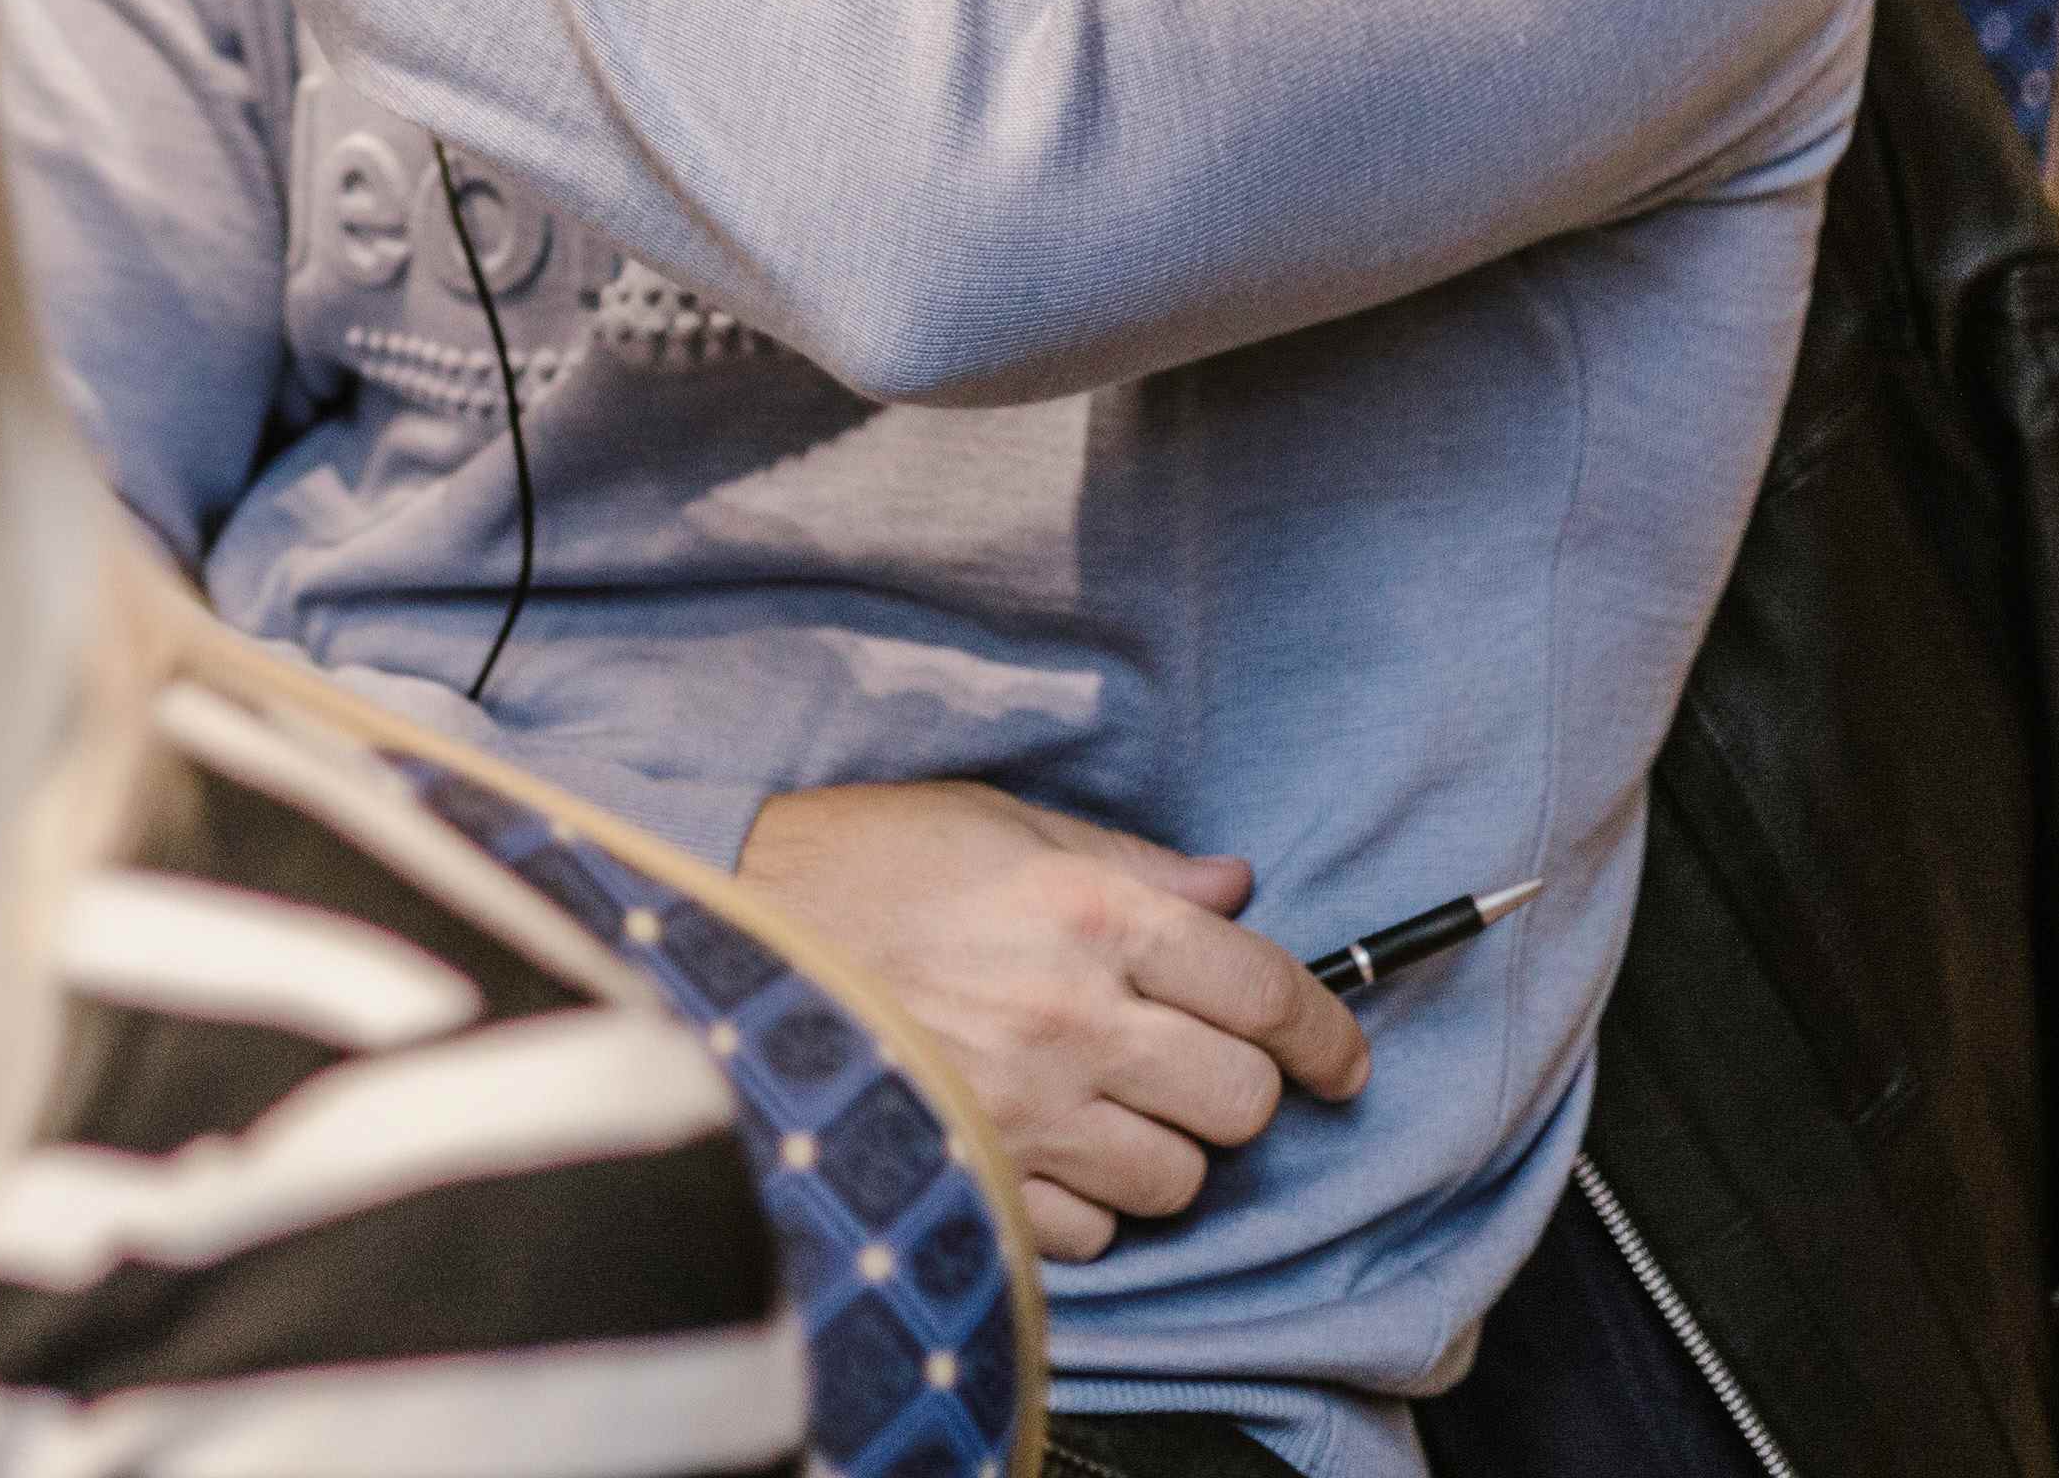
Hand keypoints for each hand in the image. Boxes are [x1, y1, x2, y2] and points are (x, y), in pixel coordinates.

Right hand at [740, 781, 1371, 1262]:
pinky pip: (1090, 1235)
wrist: (721, 937)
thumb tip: (1235, 894)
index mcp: (1090, 914)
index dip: (1325, 1033)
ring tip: (1111, 1110)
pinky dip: (1087, 1207)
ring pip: (1176, 1181)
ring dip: (1164, 1153)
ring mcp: (1024, 1113)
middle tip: (1199, 1070)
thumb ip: (1129, 865)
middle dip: (1240, 1091)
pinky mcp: (976, 1177)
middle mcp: (1072, 1020)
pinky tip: (1048, 1151)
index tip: (1338, 1057)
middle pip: (1240, 1102)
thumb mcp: (997, 824)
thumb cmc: (856, 863)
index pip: (1265, 992)